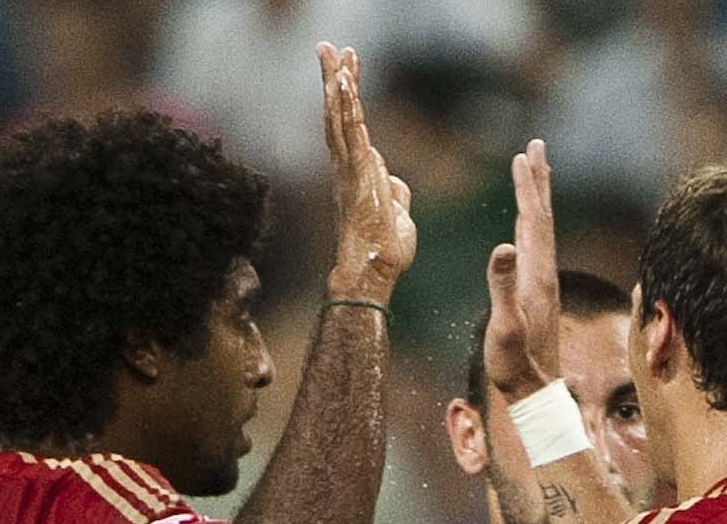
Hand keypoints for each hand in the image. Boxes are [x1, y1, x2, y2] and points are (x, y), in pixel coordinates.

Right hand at [322, 44, 414, 302]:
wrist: (373, 274)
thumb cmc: (384, 251)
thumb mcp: (398, 213)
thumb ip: (395, 191)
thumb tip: (393, 179)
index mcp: (357, 174)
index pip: (350, 127)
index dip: (347, 97)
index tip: (346, 69)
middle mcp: (346, 167)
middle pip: (338, 114)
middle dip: (333, 78)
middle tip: (328, 47)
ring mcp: (349, 170)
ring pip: (340, 117)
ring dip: (336, 82)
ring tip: (331, 52)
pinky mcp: (356, 174)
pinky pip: (350, 133)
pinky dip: (346, 106)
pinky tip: (343, 81)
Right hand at [481, 140, 562, 401]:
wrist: (534, 392)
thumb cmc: (514, 364)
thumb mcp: (504, 326)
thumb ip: (503, 287)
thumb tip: (503, 246)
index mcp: (536, 275)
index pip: (533, 221)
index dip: (528, 188)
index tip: (523, 155)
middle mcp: (544, 274)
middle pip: (542, 217)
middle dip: (537, 180)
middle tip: (535, 146)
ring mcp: (543, 283)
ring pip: (541, 230)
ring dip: (536, 199)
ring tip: (532, 174)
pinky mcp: (538, 294)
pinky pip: (536, 248)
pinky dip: (532, 226)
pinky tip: (526, 226)